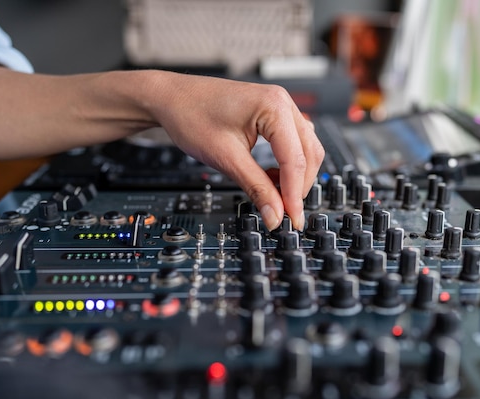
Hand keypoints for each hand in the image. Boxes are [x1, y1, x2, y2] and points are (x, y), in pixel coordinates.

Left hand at [151, 73, 323, 230]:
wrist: (170, 97)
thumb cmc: (190, 115)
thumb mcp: (226, 158)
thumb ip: (256, 188)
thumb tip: (275, 215)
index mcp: (274, 107)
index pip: (296, 160)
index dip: (295, 195)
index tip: (292, 220)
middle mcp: (283, 102)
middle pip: (309, 154)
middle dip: (299, 186)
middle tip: (284, 213)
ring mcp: (280, 106)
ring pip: (305, 149)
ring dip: (295, 176)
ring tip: (274, 195)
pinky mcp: (273, 114)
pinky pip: (293, 143)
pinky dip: (287, 164)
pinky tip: (270, 177)